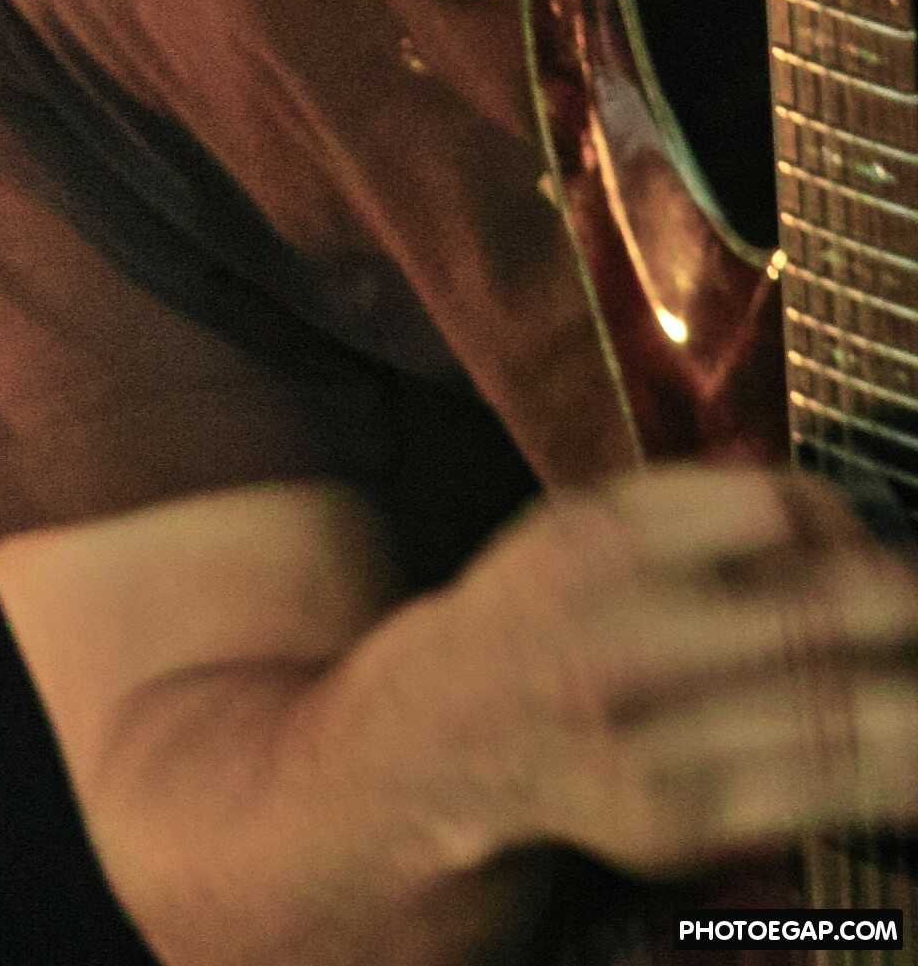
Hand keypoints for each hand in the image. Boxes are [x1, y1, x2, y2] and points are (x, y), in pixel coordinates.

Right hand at [400, 460, 917, 881]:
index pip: (767, 513)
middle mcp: (615, 639)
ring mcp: (642, 739)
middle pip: (801, 617)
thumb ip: (688, 501)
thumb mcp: (585, 521)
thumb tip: (813, 499)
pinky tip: (912, 758)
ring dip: (906, 703)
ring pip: (817, 713)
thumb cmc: (544, 606)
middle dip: (892, 608)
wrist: (449, 729)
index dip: (837, 522)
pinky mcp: (668, 821)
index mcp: (597, 542)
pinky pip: (800, 791)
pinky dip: (880, 774)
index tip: (867, 534)